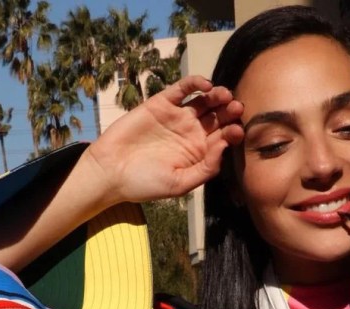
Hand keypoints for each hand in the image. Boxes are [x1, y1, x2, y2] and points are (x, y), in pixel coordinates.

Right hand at [83, 75, 244, 204]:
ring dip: (217, 96)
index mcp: (198, 154)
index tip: (237, 131)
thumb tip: (224, 148)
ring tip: (224, 95)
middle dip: (230, 112)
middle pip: (218, 118)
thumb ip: (204, 170)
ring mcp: (177, 117)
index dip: (233, 133)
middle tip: (237, 107)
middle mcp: (191, 134)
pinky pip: (183, 89)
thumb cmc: (145, 184)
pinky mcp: (162, 103)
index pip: (222, 140)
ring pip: (204, 101)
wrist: (111, 171)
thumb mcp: (179, 184)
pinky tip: (206, 85)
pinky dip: (195, 83)